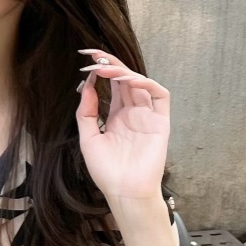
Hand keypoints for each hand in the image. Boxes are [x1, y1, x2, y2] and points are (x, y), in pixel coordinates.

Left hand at [74, 47, 169, 202]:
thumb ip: (86, 113)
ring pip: (140, 83)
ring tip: (105, 69)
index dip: (101, 70)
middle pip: (125, 79)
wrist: (124, 192)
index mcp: (117, 116)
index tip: (84, 58)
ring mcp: (148, 116)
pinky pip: (160, 95)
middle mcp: (133, 112)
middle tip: (94, 54)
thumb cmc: (107, 171)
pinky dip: (147, 84)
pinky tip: (130, 81)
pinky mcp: (161, 122)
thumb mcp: (88, 139)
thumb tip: (84, 86)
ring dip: (124, 73)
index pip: (112, 85)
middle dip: (111, 64)